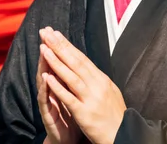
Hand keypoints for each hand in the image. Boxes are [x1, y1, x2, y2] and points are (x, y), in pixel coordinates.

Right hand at [36, 39, 81, 143]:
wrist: (68, 139)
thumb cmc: (72, 116)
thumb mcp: (75, 95)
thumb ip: (74, 79)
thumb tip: (79, 62)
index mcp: (62, 84)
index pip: (60, 62)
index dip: (58, 47)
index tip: (56, 31)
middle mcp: (52, 90)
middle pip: (49, 66)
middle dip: (48, 49)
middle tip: (45, 33)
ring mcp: (48, 101)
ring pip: (45, 79)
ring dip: (44, 64)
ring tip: (44, 50)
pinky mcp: (48, 113)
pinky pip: (46, 99)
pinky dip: (46, 88)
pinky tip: (45, 78)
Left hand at [39, 27, 126, 143]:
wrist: (123, 135)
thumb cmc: (114, 115)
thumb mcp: (109, 91)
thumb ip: (96, 79)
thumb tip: (85, 65)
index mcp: (101, 79)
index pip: (81, 58)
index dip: (67, 45)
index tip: (55, 34)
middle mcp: (97, 85)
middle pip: (75, 62)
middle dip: (59, 46)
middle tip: (46, 33)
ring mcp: (90, 98)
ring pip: (71, 76)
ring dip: (56, 61)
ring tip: (43, 49)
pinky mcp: (84, 113)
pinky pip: (69, 98)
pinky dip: (58, 86)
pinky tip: (47, 77)